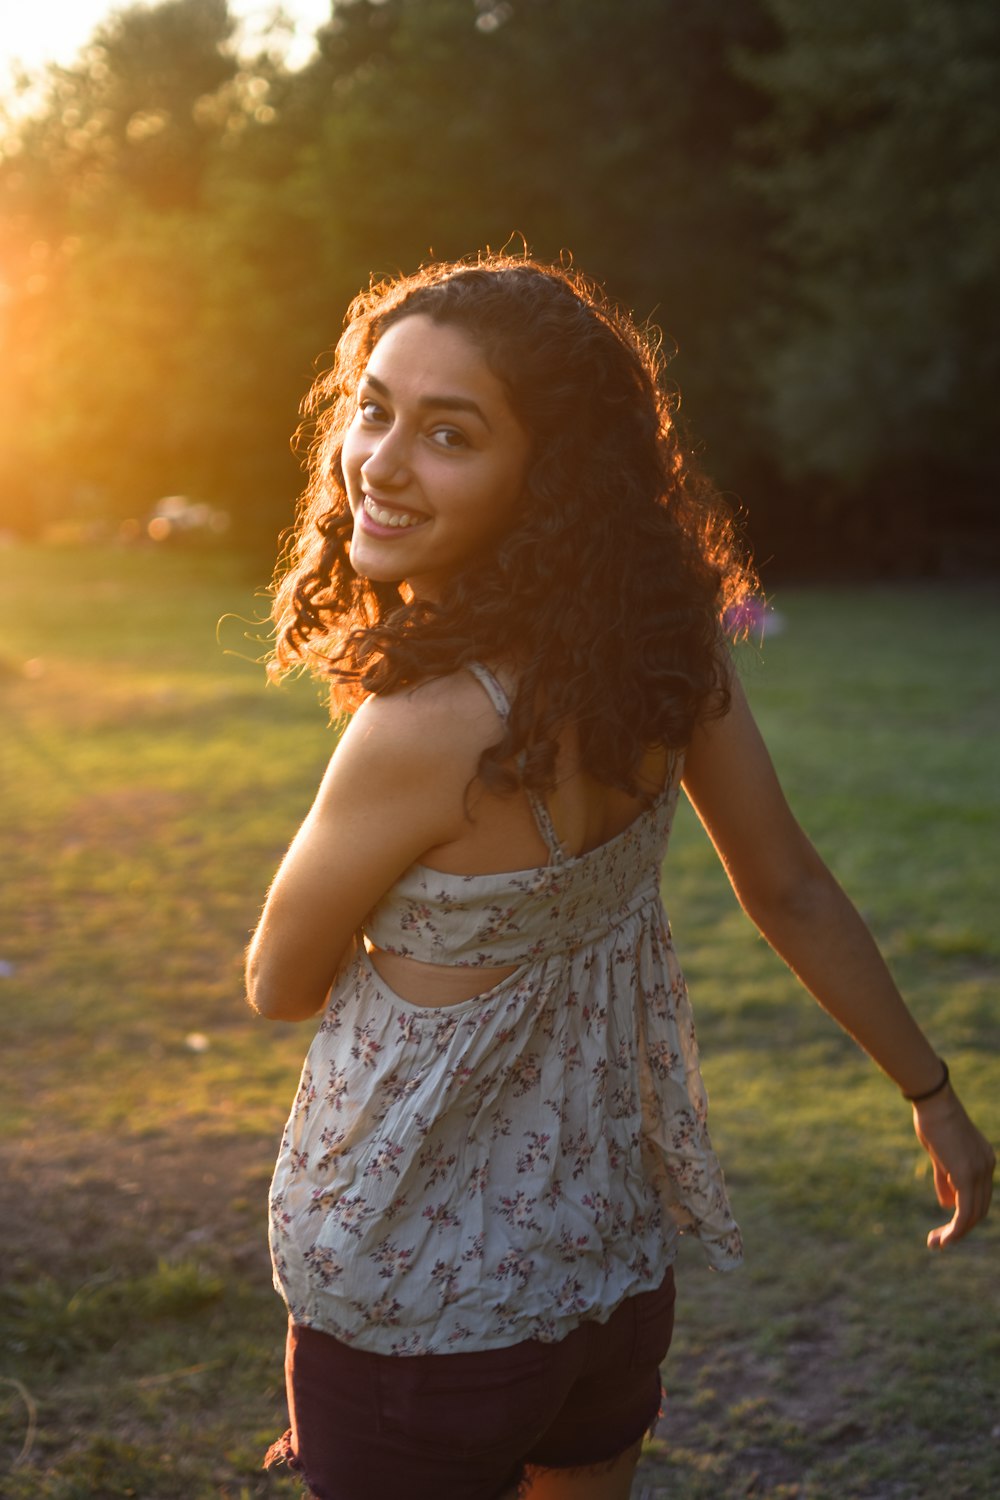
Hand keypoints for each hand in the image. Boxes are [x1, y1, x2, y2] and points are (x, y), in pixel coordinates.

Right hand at [912, 1085, 995, 1248]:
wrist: (933, 1101)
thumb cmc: (933, 1121)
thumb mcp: (940, 1154)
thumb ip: (945, 1179)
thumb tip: (947, 1204)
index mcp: (984, 1161)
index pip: (979, 1198)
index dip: (963, 1217)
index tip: (945, 1228)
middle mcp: (987, 1168)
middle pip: (978, 1210)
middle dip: (959, 1230)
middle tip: (937, 1242)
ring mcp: (979, 1172)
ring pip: (972, 1215)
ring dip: (955, 1234)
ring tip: (936, 1244)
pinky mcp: (966, 1175)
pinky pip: (964, 1210)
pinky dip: (955, 1229)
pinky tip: (944, 1239)